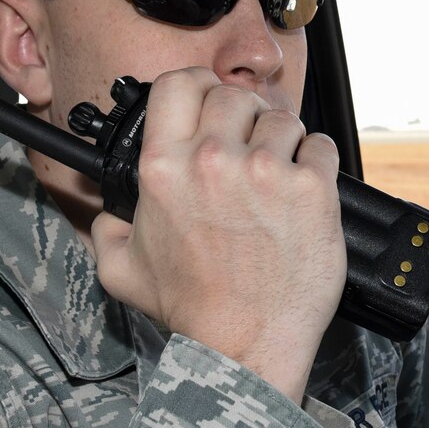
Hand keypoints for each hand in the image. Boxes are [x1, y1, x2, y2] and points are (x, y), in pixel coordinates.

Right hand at [91, 67, 344, 404]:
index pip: (178, 83)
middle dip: (242, 117)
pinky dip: (315, 162)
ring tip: (275, 178)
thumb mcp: (121, 270)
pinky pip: (320, 146)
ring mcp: (266, 171)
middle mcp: (213, 161)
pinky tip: (302, 191)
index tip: (207, 103)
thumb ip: (108, 229)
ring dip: (281, 141)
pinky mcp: (312, 188)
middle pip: (233, 96)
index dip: (196, 87)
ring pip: (281, 118)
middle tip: (247, 149)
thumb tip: (109, 212)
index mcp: (164, 168)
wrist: (245, 344)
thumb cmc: (193, 309)